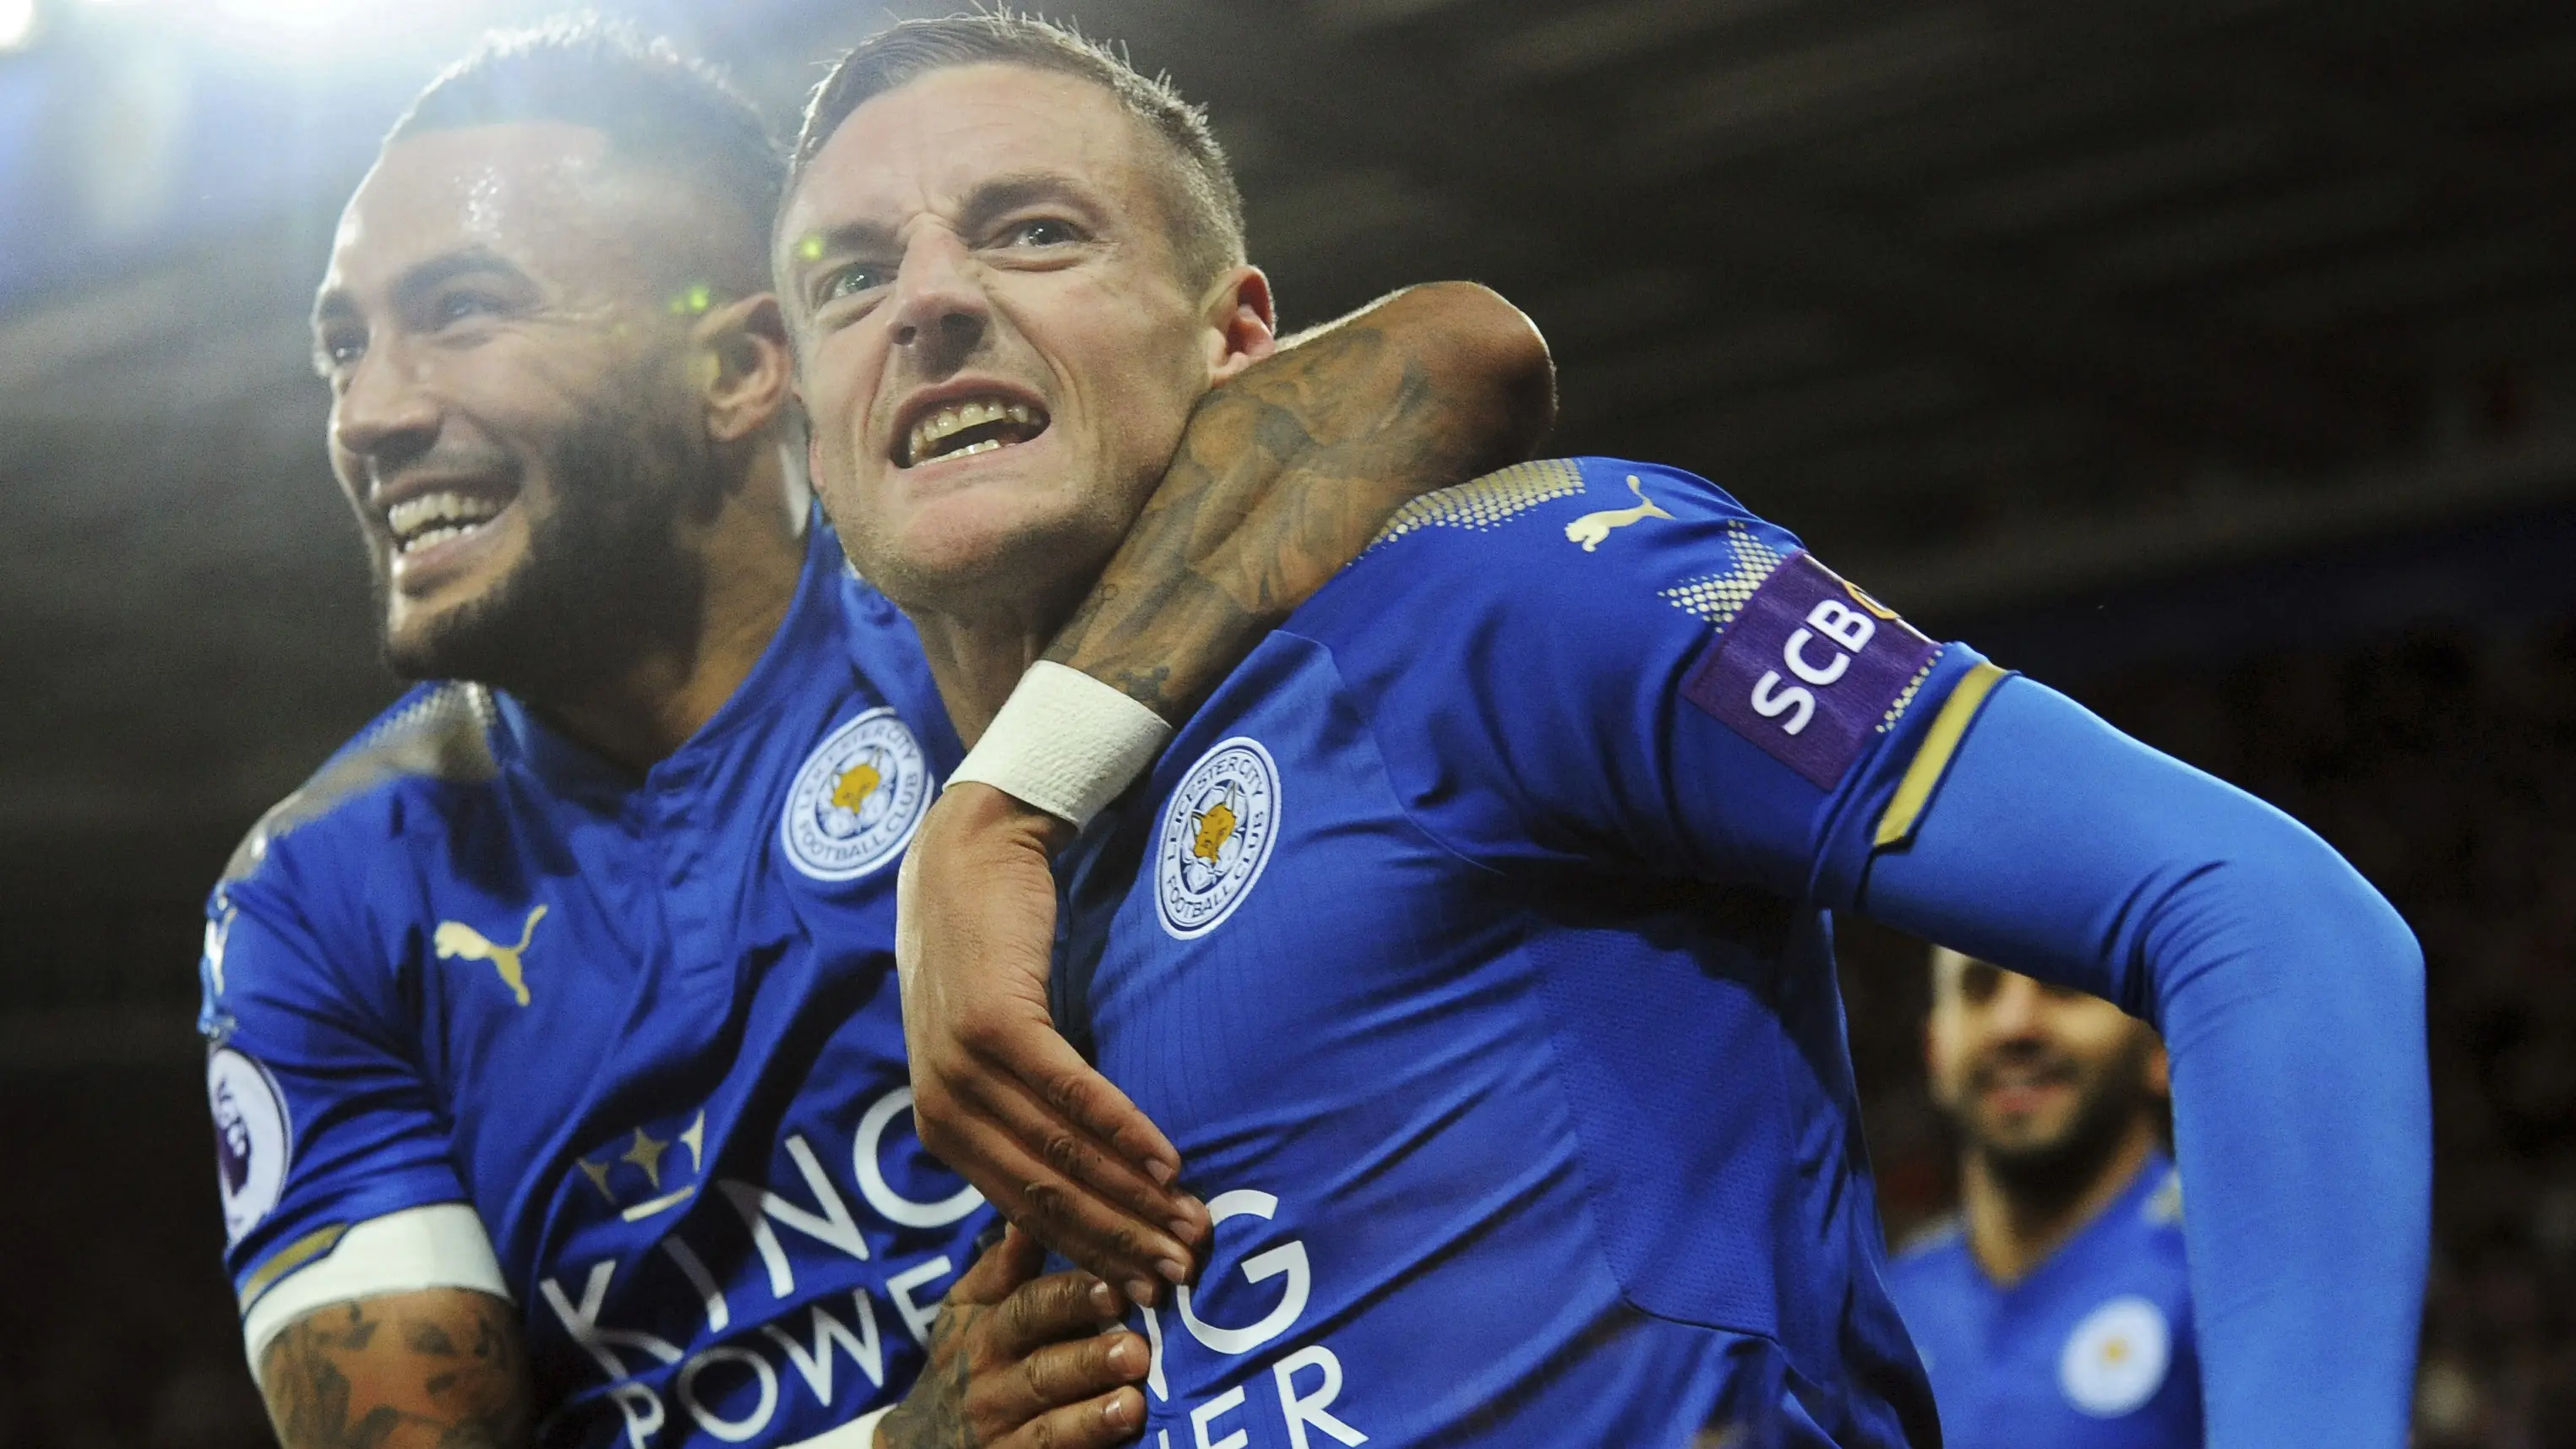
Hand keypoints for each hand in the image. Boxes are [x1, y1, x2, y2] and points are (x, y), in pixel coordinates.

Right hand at [877, 1225, 1149, 1448]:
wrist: (920, 1446)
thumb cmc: (967, 1358)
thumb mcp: (970, 1307)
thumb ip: (1008, 1263)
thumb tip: (1036, 1192)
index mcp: (985, 1331)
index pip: (1029, 1309)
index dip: (1072, 1299)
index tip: (1116, 1287)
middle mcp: (990, 1384)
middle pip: (1041, 1370)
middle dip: (1087, 1360)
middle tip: (1135, 1348)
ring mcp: (1001, 1436)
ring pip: (1047, 1428)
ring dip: (1091, 1418)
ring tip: (1133, 1402)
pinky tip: (1119, 1440)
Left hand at [896, 782, 1210, 1301]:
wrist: (968, 855)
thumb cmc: (991, 956)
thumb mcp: (992, 1052)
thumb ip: (1021, 1119)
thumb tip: (1076, 1195)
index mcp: (943, 1127)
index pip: (1024, 1212)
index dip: (1090, 1254)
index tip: (1148, 1289)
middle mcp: (943, 1107)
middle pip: (1043, 1194)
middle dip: (1117, 1241)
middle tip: (1183, 1273)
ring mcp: (962, 1064)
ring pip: (1057, 1151)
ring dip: (1130, 1197)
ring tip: (1188, 1224)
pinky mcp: (993, 1021)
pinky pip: (1067, 1089)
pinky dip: (1120, 1129)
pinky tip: (1166, 1159)